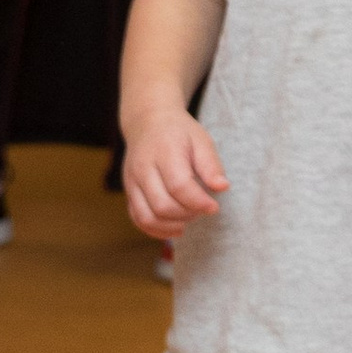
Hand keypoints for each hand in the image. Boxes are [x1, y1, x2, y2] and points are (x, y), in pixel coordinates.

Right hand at [122, 107, 226, 239]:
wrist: (148, 122)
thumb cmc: (179, 133)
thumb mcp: (201, 140)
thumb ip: (211, 165)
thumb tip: (222, 188)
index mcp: (163, 152)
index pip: (178, 186)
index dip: (198, 202)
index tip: (214, 206)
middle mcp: (142, 168)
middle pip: (162, 205)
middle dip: (187, 214)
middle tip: (202, 208)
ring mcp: (132, 182)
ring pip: (147, 217)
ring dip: (172, 225)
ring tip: (189, 218)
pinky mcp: (129, 192)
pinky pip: (138, 219)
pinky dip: (156, 230)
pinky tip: (176, 228)